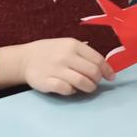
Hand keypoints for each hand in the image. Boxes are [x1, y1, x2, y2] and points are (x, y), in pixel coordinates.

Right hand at [0, 38, 114, 95]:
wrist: (25, 58)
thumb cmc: (51, 52)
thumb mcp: (68, 46)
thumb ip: (84, 54)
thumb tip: (104, 68)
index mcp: (73, 45)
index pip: (97, 59)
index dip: (107, 70)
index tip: (111, 77)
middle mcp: (65, 56)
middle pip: (92, 72)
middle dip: (97, 80)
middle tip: (95, 83)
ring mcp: (55, 69)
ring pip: (82, 82)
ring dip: (89, 87)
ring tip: (87, 88)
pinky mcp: (46, 82)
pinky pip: (66, 89)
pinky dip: (72, 91)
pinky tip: (71, 89)